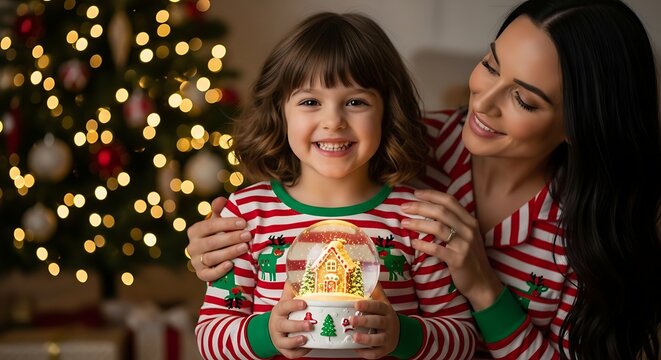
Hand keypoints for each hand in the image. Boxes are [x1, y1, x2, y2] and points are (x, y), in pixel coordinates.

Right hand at [186, 197, 251, 281]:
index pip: (209, 226)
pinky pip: (208, 275)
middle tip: (248, 235)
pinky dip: (219, 271)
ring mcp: (196, 262)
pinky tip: (231, 265)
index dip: (226, 223)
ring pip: (211, 258)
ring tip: (245, 247)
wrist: (218, 256)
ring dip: (229, 252)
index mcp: (195, 231)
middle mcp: (192, 246)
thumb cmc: (220, 234)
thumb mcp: (219, 222)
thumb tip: (221, 200)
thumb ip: (220, 211)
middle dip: (231, 238)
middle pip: (211, 242)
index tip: (243, 222)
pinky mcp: (201, 274)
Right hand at [268, 282, 311, 358]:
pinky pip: (290, 353)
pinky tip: (308, 347)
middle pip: (284, 326)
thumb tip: (300, 272)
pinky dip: (299, 352)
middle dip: (297, 325)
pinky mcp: (282, 350)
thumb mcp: (285, 301)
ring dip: (296, 341)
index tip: (304, 303)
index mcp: (279, 311)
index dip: (293, 305)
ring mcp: (279, 338)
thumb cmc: (283, 314)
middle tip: (310, 324)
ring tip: (306, 338)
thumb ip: (292, 289)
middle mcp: (277, 325)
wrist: (271, 330)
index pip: (284, 306)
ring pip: (285, 342)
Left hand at [351, 284, 398, 358]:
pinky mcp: (385, 350)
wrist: (401, 333)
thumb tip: (368, 274)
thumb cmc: (386, 316)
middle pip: (378, 322)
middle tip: (352, 320)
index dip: (367, 305)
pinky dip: (366, 353)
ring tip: (354, 337)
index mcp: (386, 310)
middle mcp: (388, 324)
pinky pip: (376, 353)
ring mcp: (387, 338)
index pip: (378, 306)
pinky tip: (356, 349)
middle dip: (365, 321)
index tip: (356, 303)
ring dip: (366, 339)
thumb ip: (375, 291)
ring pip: (378, 339)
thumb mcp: (383, 302)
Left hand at [402, 189, 502, 309]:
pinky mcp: (458, 260)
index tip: (415, 193)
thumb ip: (454, 223)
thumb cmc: (470, 258)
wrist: (483, 283)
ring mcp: (464, 245)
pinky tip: (414, 242)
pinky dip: (424, 245)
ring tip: (404, 223)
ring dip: (418, 223)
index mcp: (470, 221)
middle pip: (441, 212)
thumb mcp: (467, 237)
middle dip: (420, 207)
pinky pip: (437, 249)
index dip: (431, 195)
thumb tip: (429, 210)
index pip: (450, 201)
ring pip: (438, 228)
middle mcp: (469, 230)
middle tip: (404, 207)